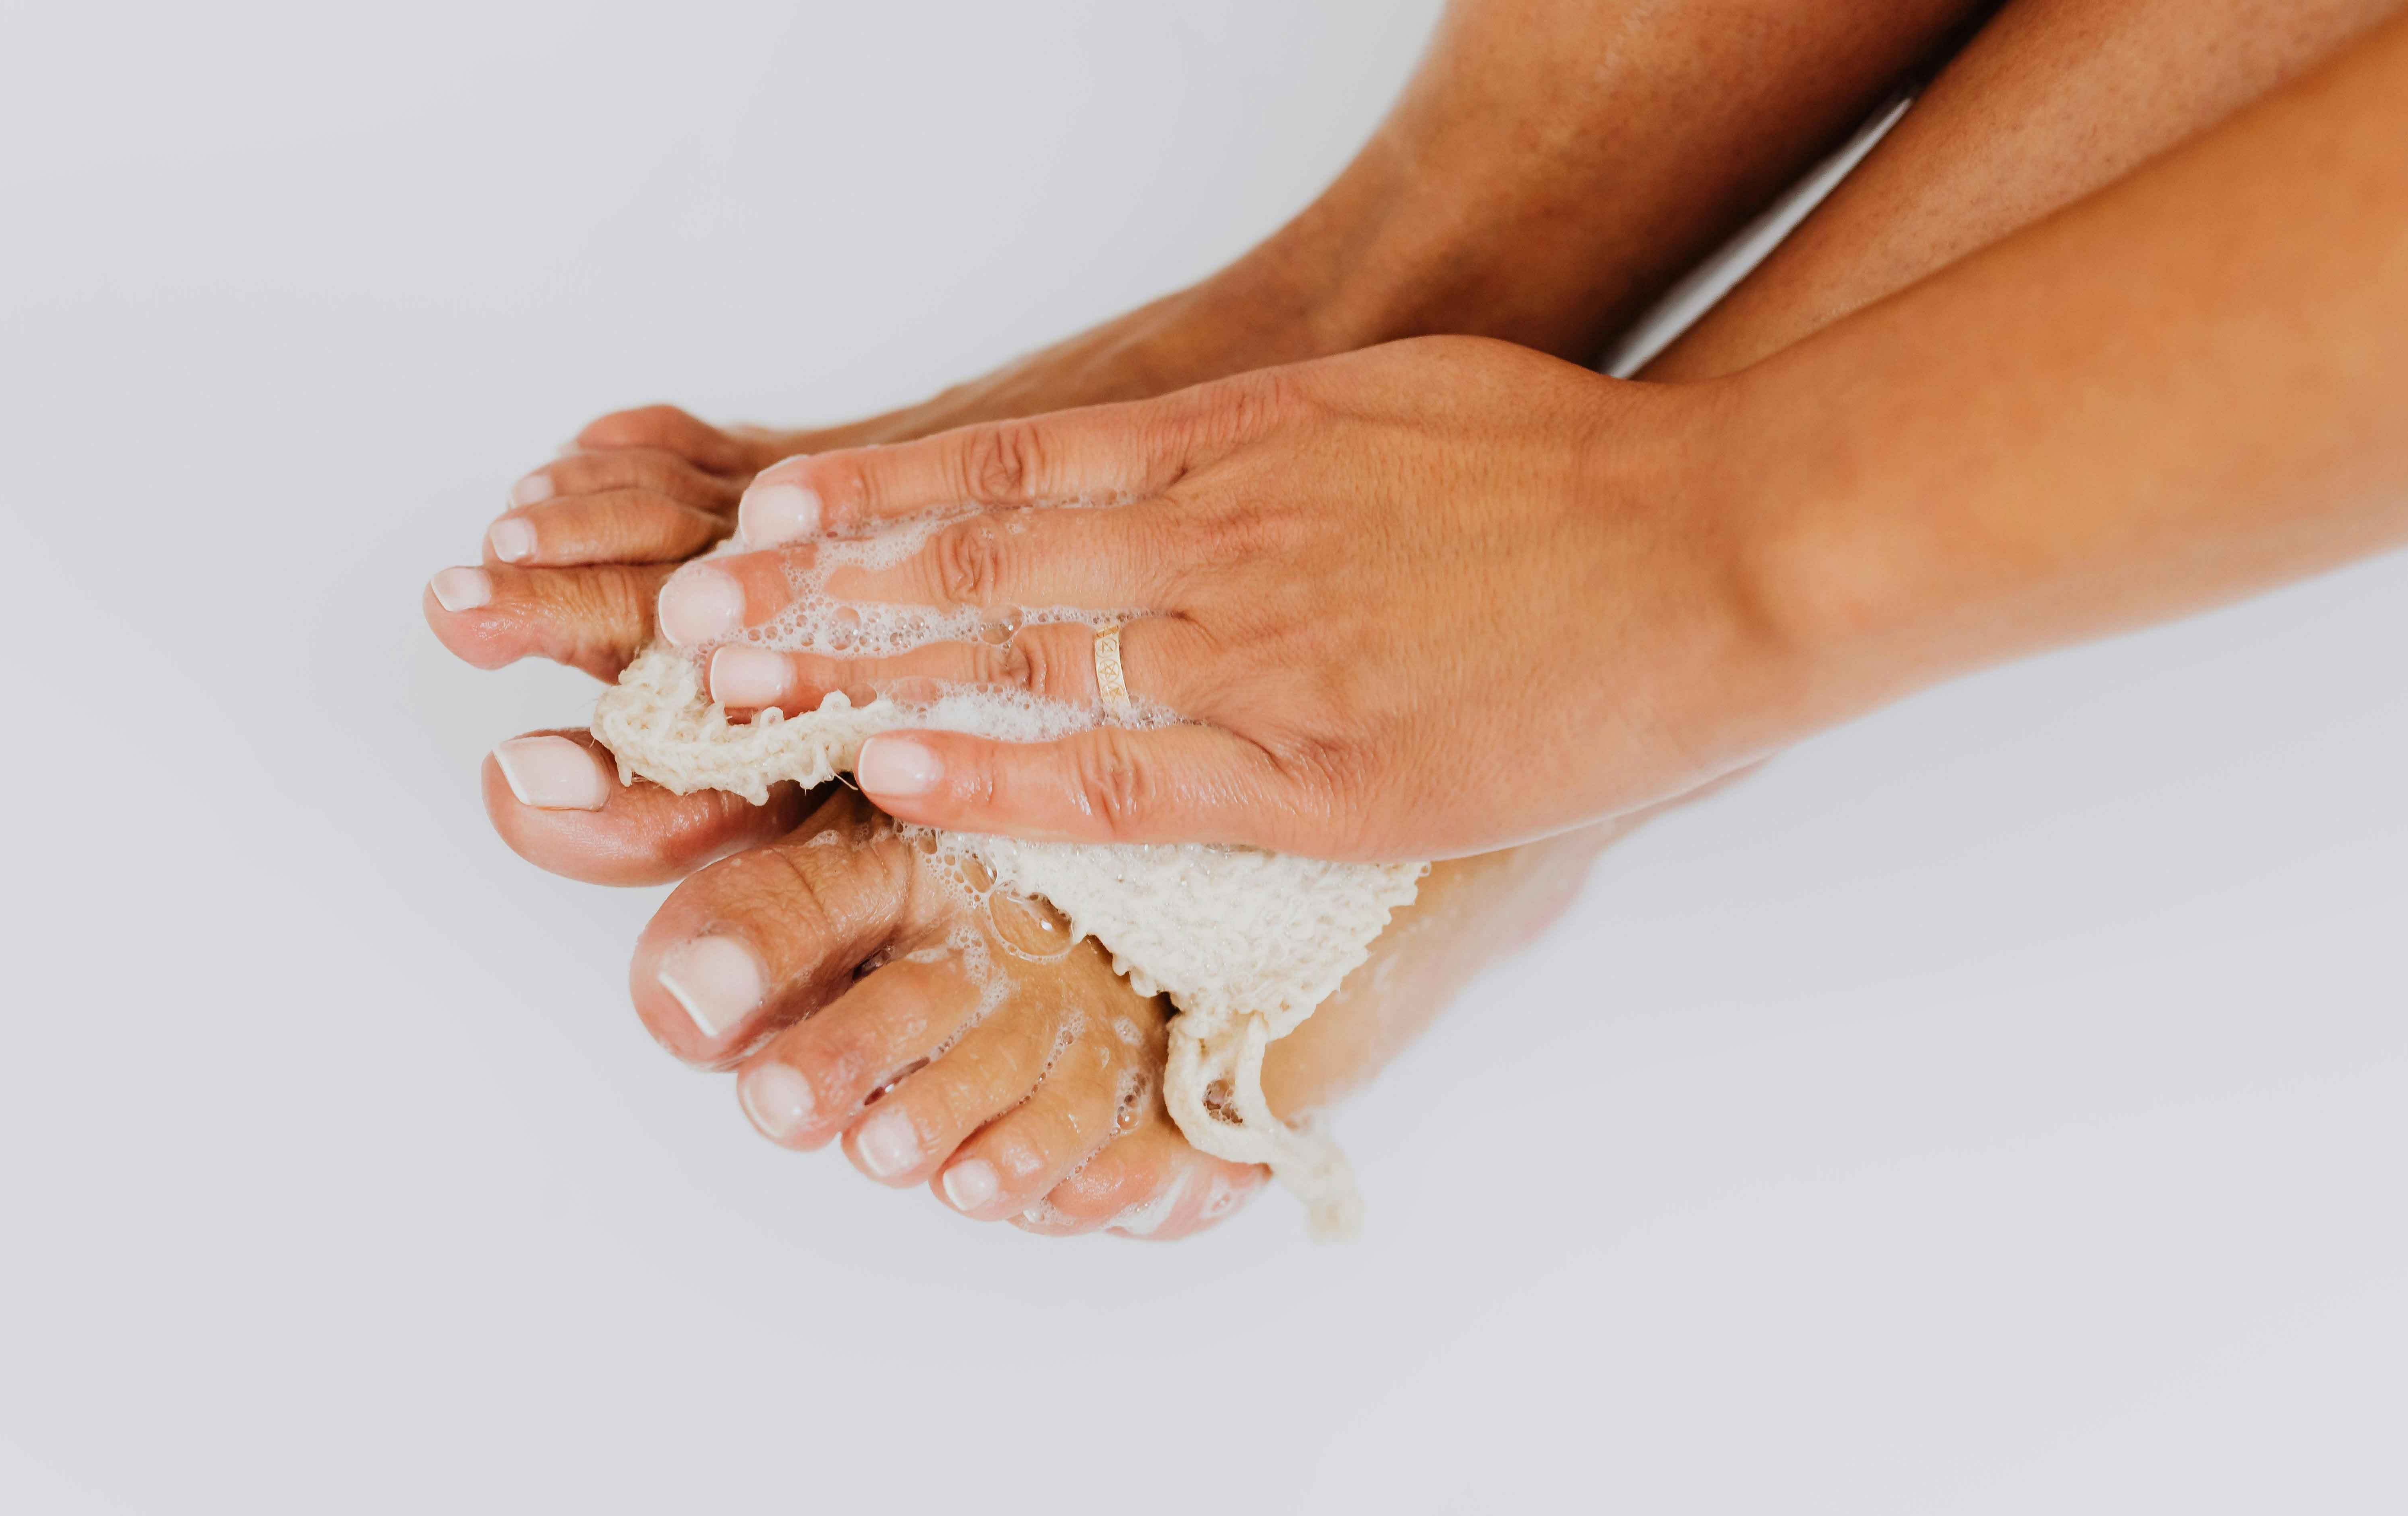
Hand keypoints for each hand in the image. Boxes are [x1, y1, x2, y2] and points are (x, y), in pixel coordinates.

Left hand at [655, 336, 1802, 861]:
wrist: (1717, 547)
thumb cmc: (1572, 471)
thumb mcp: (1391, 405)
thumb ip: (1264, 442)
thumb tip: (1167, 470)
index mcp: (1235, 449)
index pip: (998, 471)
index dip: (865, 502)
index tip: (762, 523)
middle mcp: (1216, 542)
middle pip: (968, 561)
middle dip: (815, 593)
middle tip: (690, 618)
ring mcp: (1258, 657)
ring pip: (1013, 659)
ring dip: (863, 672)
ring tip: (743, 691)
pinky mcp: (1314, 772)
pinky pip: (1117, 777)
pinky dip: (996, 772)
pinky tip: (897, 771)